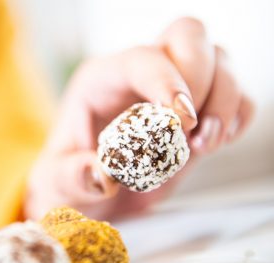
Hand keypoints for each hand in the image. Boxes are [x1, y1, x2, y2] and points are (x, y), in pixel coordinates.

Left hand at [26, 17, 253, 220]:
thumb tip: (103, 176)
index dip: (168, 82)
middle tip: (192, 134)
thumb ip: (72, 176)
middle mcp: (140, 76)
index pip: (142, 58)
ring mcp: (173, 90)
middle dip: (203, 81)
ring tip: (204, 146)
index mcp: (102, 79)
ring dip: (225, 103)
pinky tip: (217, 142)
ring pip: (221, 61)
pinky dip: (238, 116)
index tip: (181, 122)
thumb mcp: (57, 180)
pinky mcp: (196, 113)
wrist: (90, 192)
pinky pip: (236, 95)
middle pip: (188, 37)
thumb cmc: (70, 177)